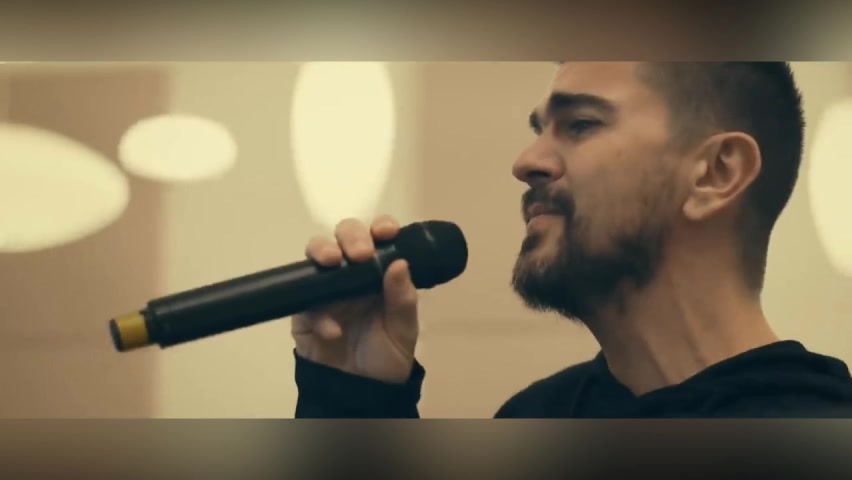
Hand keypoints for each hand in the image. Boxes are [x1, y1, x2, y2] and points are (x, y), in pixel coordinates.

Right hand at [291, 215, 418, 383]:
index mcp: (379, 272)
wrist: (362, 390)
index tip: (386, 231)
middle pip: (344, 236)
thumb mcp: (404, 328)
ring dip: (323, 252)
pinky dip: (318, 313)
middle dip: (350, 235)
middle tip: (359, 253)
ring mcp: (326, 290)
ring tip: (333, 263)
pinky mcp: (304, 312)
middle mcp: (351, 274)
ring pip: (316, 256)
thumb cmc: (387, 354)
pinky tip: (333, 329)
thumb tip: (400, 263)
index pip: (378, 238)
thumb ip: (403, 298)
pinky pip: (304, 301)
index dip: (380, 226)